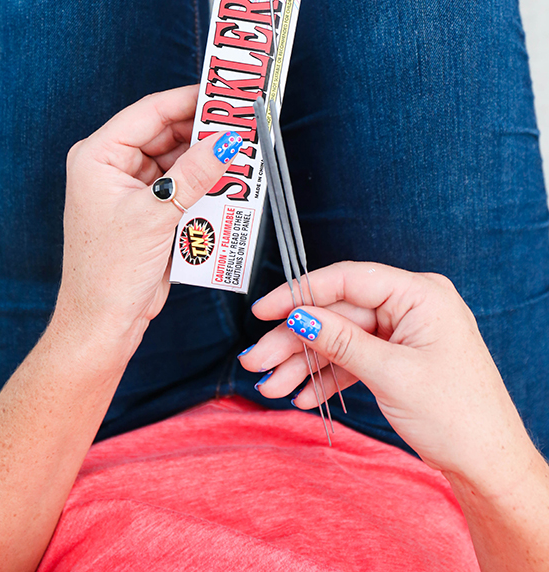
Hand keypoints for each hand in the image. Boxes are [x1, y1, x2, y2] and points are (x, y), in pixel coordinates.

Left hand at [52, 85, 240, 350]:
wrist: (103, 324)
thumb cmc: (109, 272)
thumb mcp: (156, 216)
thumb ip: (194, 174)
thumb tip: (227, 142)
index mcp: (99, 155)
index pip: (149, 113)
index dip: (188, 101)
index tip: (224, 94)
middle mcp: (112, 165)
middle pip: (166, 132)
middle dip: (204, 131)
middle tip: (243, 123)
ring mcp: (131, 187)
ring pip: (178, 158)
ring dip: (208, 157)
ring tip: (243, 151)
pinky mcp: (148, 208)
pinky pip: (182, 183)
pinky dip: (205, 182)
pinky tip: (229, 180)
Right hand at [241, 261, 531, 486]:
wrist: (489, 466)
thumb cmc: (458, 417)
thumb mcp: (392, 375)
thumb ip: (342, 342)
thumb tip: (299, 316)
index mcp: (420, 294)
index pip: (349, 280)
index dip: (301, 293)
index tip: (264, 309)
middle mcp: (412, 305)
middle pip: (338, 313)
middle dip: (295, 340)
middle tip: (257, 361)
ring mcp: (405, 331)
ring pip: (340, 338)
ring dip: (305, 363)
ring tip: (271, 385)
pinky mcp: (399, 356)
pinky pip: (354, 358)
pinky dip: (327, 377)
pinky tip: (301, 394)